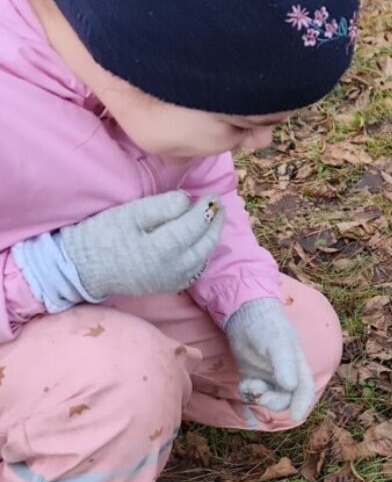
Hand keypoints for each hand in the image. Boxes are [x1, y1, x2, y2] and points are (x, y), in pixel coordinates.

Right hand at [59, 191, 223, 298]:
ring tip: (213, 219)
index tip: (210, 196)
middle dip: (215, 222)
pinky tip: (199, 240)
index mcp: (163, 249)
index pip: (194, 225)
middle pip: (205, 243)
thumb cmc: (103, 236)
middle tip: (218, 205)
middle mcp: (173, 268)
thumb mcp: (129, 214)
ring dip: (211, 237)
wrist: (83, 268)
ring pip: (203, 257)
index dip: (205, 209)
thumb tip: (187, 201)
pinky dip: (202, 253)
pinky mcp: (169, 286)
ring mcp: (173, 280)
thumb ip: (161, 206)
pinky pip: (195, 268)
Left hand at [224, 298, 314, 422]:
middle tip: (260, 395)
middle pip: (286, 397)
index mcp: (297, 365)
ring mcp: (268, 375)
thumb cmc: (268, 324)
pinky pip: (253, 392)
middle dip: (274, 401)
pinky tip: (244, 384)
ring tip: (250, 385)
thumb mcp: (278, 343)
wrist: (245, 313)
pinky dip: (248, 393)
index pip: (304, 388)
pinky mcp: (252, 375)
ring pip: (269, 397)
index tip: (296, 416)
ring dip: (260, 397)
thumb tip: (291, 386)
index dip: (303, 403)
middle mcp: (285, 373)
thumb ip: (285, 364)